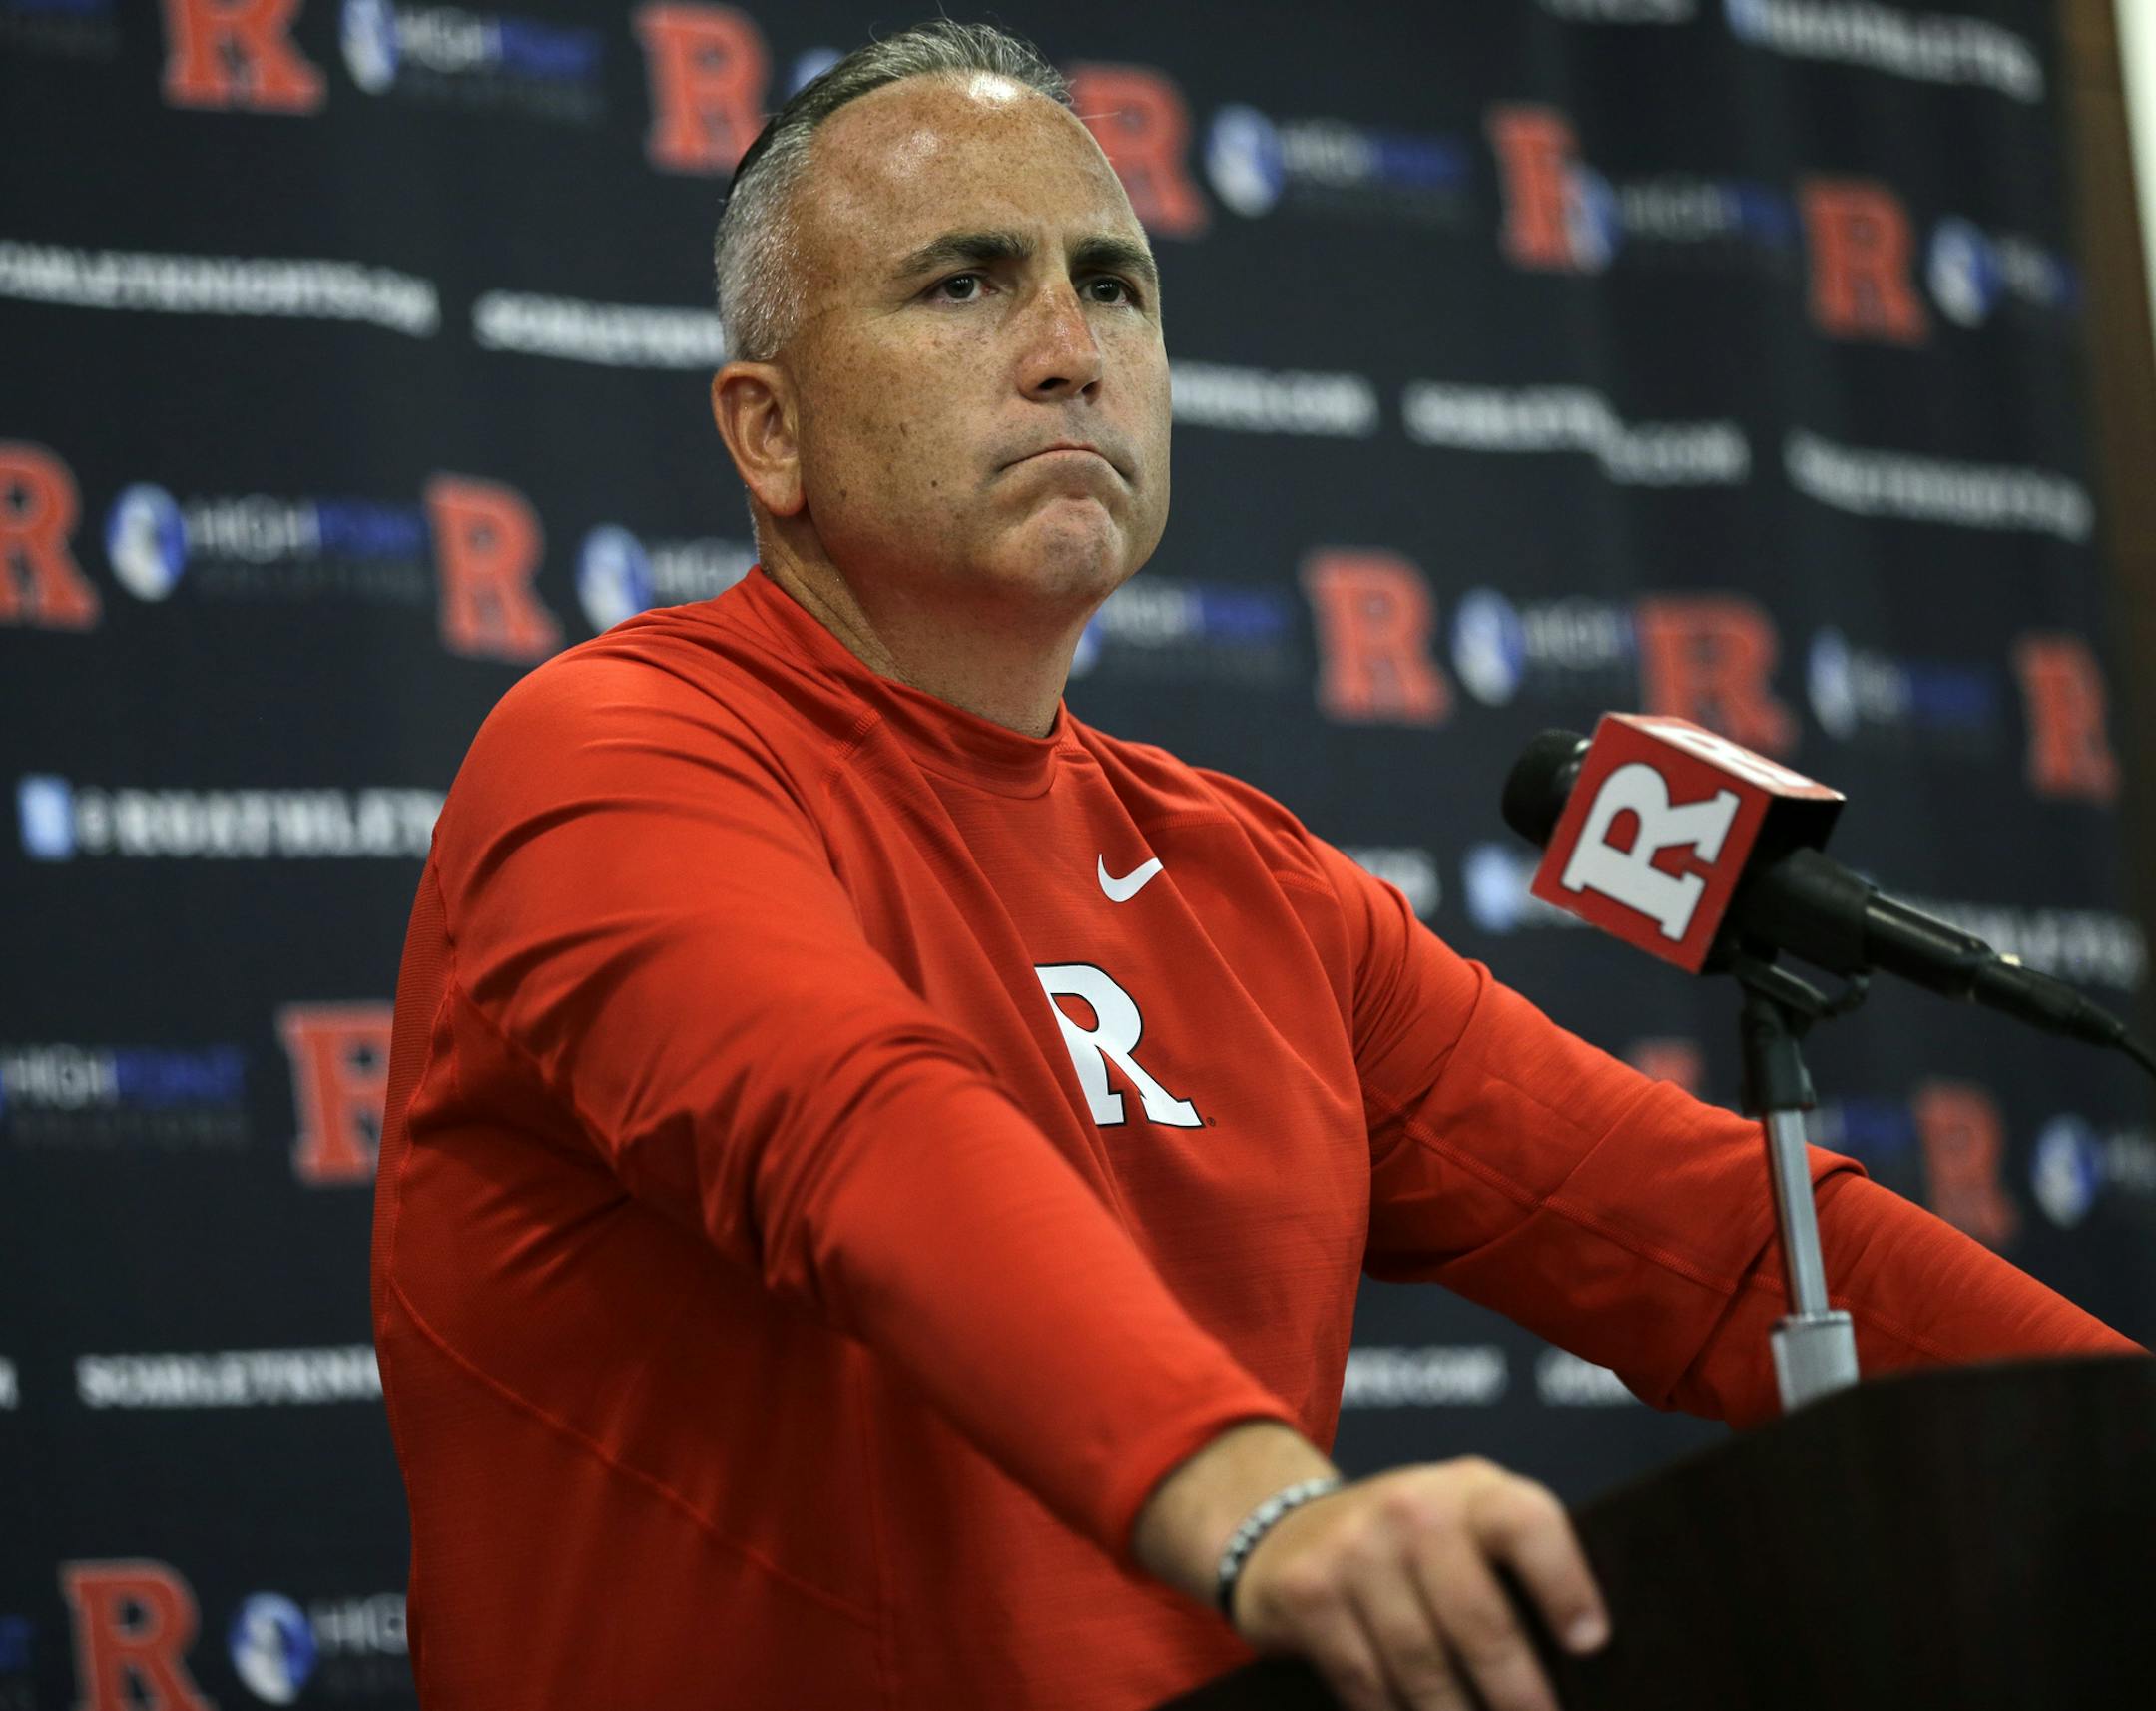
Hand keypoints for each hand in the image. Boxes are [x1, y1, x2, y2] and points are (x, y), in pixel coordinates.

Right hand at [1232, 1456, 1608, 1710]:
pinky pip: (1367, 1682)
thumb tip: (1585, 1662)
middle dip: (1516, 1691)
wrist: (1294, 1529)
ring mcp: (1354, 1549)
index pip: (1525, 1523)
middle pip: (1477, 1616)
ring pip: (1422, 1663)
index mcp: (1470, 1491)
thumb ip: (1516, 1568)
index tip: (1590, 1644)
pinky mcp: (1309, 1593)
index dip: (1563, 1583)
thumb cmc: (1416, 1543)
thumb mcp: (1468, 1524)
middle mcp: (1411, 1509)